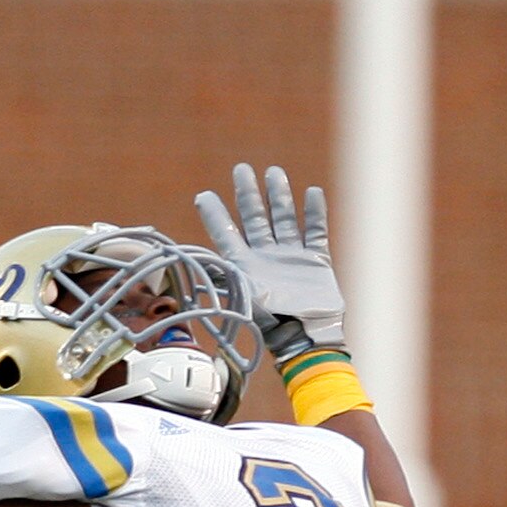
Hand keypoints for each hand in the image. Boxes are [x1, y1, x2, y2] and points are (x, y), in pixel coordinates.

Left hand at [195, 163, 346, 360]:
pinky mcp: (316, 262)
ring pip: (284, 219)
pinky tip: (311, 192)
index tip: (204, 196)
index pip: (225, 234)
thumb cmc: (270, 321)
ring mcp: (291, 259)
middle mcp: (266, 258)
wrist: (305, 337)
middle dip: (247, 194)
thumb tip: (191, 263)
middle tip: (241, 169)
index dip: (214, 215)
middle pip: (255, 218)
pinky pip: (315, 232)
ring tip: (273, 172)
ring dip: (279, 196)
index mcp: (245, 265)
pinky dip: (314, 213)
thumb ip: (221, 274)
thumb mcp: (241, 293)